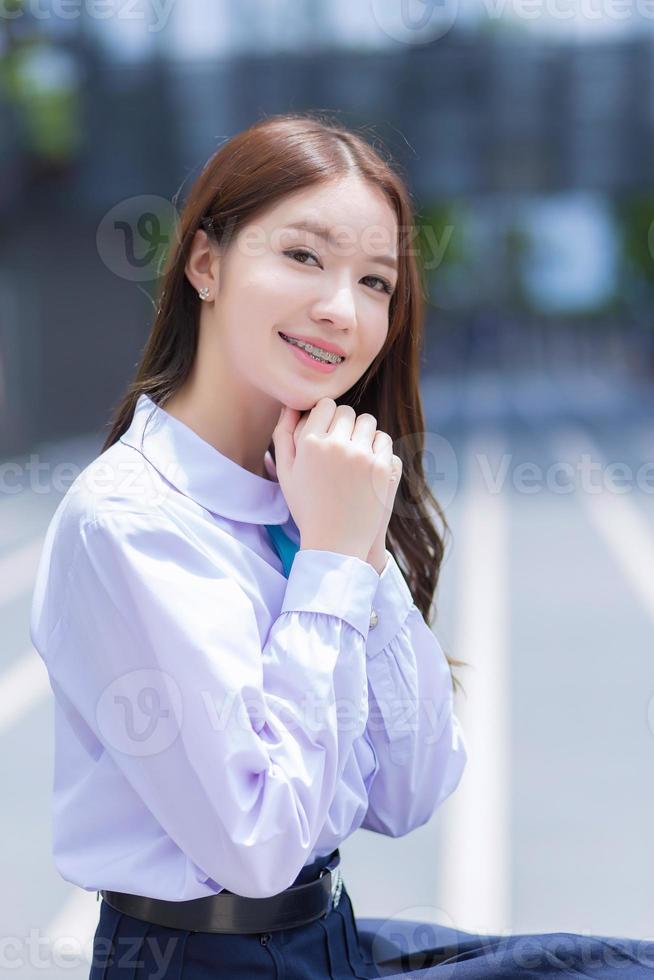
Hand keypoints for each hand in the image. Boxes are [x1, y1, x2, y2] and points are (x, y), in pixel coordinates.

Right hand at [289, 408, 400, 572]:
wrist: (335, 542)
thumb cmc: (307, 506)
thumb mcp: (286, 473)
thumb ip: (283, 436)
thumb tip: (291, 405)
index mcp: (310, 443)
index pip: (325, 405)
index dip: (327, 415)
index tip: (328, 430)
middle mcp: (336, 445)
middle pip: (348, 412)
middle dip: (345, 423)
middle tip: (342, 443)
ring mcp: (361, 456)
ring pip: (368, 422)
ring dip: (363, 432)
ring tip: (356, 452)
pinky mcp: (382, 467)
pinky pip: (383, 440)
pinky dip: (377, 447)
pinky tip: (368, 463)